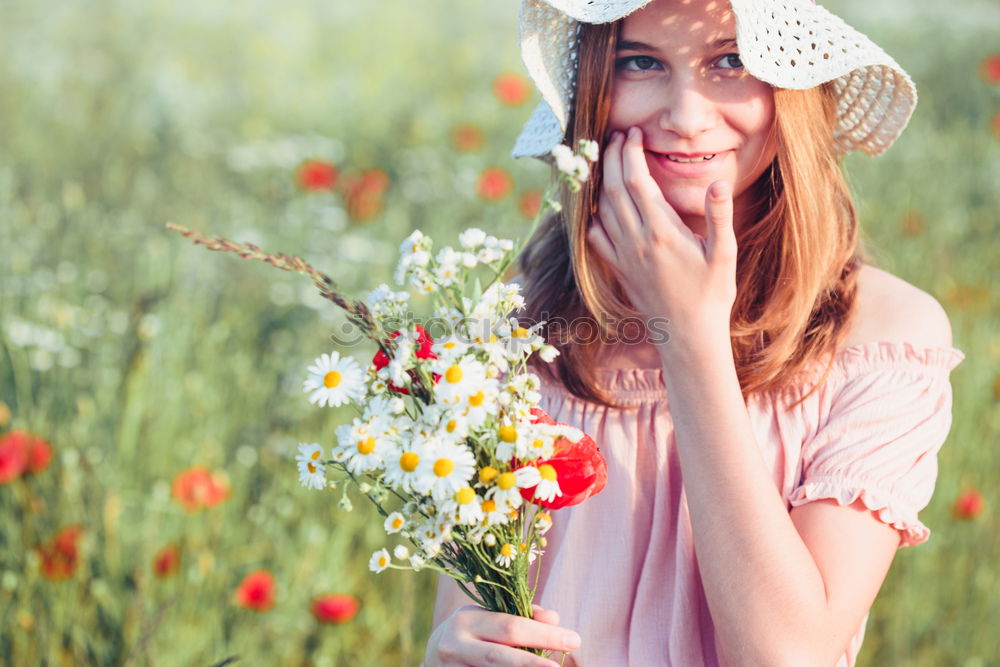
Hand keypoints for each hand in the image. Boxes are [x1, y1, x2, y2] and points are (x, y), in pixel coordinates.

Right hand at [424, 604, 579, 666]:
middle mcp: (455, 645)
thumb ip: (522, 615)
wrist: (433, 658)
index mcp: (466, 620)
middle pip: (503, 656)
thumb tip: (553, 618)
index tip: (574, 639)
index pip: (511, 626)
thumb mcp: (490, 618)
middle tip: (565, 662)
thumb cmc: (473, 634)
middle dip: (537, 661)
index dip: (544, 634)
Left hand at [587, 126, 736, 348]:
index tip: (632, 133)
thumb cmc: (712, 293)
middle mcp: (636, 241)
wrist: (688, 334)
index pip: (637, 181)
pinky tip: (598, 204)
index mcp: (662, 232)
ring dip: (601, 181)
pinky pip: (595, 237)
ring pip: (602, 210)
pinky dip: (592, 215)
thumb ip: (719, 216)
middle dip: (611, 158)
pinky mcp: (618, 269)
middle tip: (616, 136)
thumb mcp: (724, 253)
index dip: (630, 153)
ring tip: (606, 159)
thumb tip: (718, 182)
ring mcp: (623, 256)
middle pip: (613, 189)